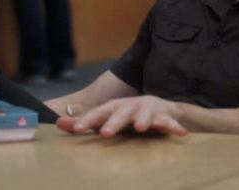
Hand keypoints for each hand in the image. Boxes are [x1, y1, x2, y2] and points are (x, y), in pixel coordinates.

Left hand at [55, 96, 187, 137]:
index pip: (99, 113)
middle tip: (105, 132)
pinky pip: (169, 121)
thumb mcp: (106, 119)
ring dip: (144, 119)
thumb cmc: (127, 116)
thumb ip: (85, 122)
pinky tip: (179, 133)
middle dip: (114, 122)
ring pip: (145, 114)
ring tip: (141, 127)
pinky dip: (173, 126)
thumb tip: (58, 123)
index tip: (76, 129)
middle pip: (121, 112)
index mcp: (114, 108)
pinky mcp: (164, 114)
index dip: (88, 120)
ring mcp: (148, 109)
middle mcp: (130, 106)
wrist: (160, 108)